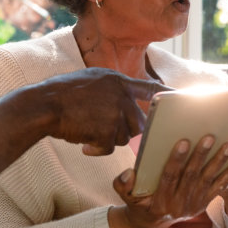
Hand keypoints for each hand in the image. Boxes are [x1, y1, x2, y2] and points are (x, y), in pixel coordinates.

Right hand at [17, 67, 168, 155]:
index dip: (167, 95)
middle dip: (124, 130)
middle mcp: (121, 96)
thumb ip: (114, 86)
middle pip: (138, 123)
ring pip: (124, 137)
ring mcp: (115, 114)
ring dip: (107, 138)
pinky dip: (96, 149)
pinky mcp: (106, 132)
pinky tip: (84, 143)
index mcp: (118, 81)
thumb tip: (132, 97)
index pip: (150, 89)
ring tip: (87, 130)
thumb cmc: (63, 93)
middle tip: (102, 128)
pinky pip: (109, 148)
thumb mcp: (92, 78)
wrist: (44, 105)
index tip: (182, 99)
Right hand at [108, 135, 227, 227]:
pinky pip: (220, 187)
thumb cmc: (138, 202)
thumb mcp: (126, 196)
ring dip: (220, 162)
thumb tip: (128, 173)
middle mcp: (179, 204)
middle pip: (192, 176)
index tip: (183, 141)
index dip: (176, 159)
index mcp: (160, 201)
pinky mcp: (204, 203)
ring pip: (208, 181)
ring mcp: (194, 204)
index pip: (169, 177)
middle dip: (201, 156)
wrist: (151, 222)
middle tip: (209, 137)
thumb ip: (123, 185)